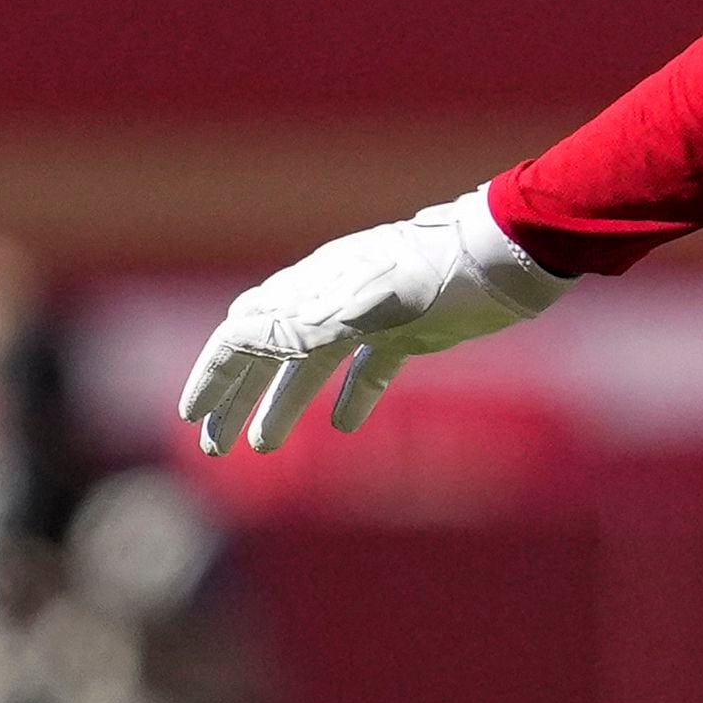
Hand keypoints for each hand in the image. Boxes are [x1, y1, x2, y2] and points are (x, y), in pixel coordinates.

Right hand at [179, 186, 569, 455]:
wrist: (511, 255)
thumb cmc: (443, 271)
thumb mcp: (374, 297)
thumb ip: (310, 318)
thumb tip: (241, 335)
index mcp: (314, 288)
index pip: (244, 334)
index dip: (213, 375)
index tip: (191, 417)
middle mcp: (335, 300)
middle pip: (268, 353)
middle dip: (236, 397)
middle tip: (217, 446)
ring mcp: (373, 315)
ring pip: (312, 366)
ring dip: (282, 404)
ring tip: (262, 445)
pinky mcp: (413, 330)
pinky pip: (370, 367)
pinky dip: (352, 396)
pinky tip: (344, 427)